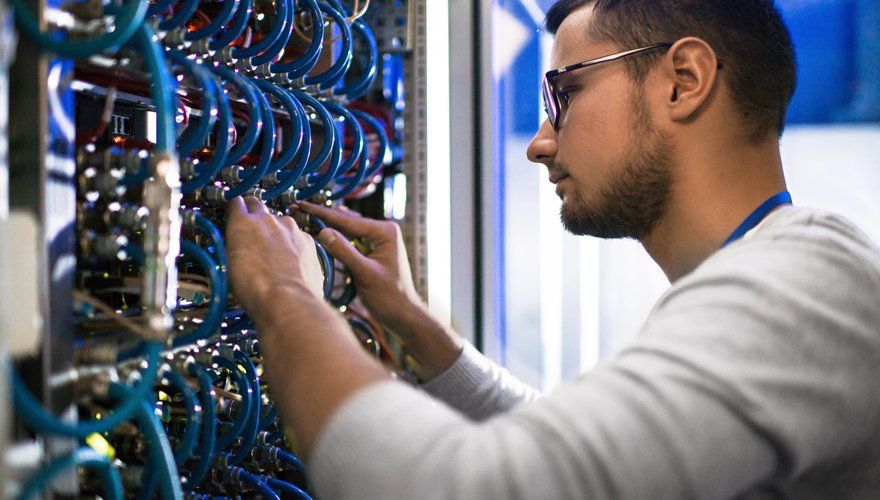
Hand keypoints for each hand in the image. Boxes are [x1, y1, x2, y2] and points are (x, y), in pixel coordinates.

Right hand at [225, 197, 324, 323]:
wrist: (287, 301)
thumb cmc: (255, 289)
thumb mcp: (228, 266)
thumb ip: (233, 246)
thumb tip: (233, 244)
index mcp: (243, 223)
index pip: (236, 202)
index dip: (234, 208)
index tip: (234, 214)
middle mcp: (267, 220)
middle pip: (258, 205)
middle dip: (254, 213)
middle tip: (251, 228)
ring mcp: (290, 228)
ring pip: (280, 222)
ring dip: (275, 231)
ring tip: (273, 253)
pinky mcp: (307, 240)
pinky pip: (297, 236)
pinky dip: (293, 244)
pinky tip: (291, 261)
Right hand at [298, 201, 424, 331]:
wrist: (402, 315)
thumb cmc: (390, 296)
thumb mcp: (365, 273)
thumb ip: (344, 252)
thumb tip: (323, 232)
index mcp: (385, 232)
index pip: (348, 221)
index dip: (323, 214)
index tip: (304, 205)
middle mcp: (382, 232)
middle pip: (346, 222)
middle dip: (323, 218)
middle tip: (299, 209)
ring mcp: (377, 242)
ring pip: (346, 232)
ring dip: (328, 229)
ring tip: (305, 221)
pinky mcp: (371, 252)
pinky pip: (349, 243)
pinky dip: (335, 242)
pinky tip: (320, 237)